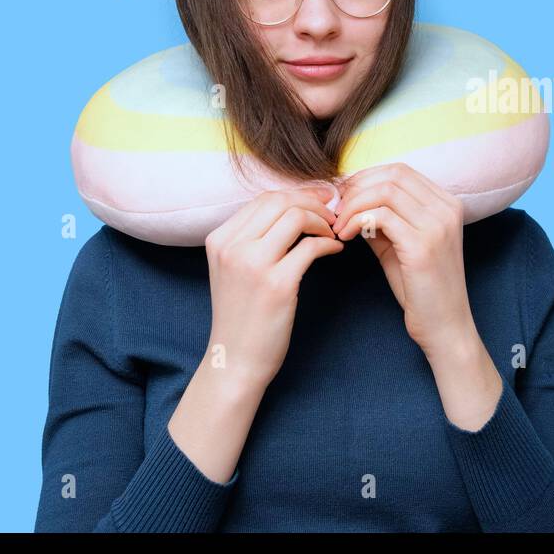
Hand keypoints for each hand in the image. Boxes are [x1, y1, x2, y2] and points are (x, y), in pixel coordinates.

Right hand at [204, 186, 343, 391]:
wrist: (235, 360)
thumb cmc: (242, 314)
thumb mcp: (234, 268)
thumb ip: (253, 238)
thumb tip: (293, 207)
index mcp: (219, 239)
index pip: (263, 198)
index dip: (297, 194)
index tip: (319, 200)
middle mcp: (232, 247)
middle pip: (281, 201)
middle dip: (313, 202)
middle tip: (333, 212)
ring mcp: (252, 265)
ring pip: (296, 217)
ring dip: (322, 221)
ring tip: (333, 233)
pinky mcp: (277, 284)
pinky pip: (310, 247)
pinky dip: (328, 244)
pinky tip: (334, 251)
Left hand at [332, 163, 472, 355]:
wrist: (444, 326)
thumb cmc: (421, 288)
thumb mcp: (400, 244)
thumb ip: (382, 218)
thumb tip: (349, 199)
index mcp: (446, 204)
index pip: (400, 171)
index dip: (365, 179)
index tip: (343, 199)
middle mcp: (446, 209)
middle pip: (392, 174)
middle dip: (356, 189)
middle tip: (335, 211)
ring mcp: (438, 225)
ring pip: (385, 190)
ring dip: (353, 205)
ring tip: (339, 226)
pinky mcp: (423, 245)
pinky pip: (381, 215)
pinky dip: (356, 220)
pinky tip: (346, 237)